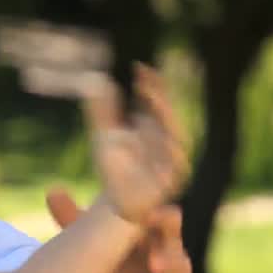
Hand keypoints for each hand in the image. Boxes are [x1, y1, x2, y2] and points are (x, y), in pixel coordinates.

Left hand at [47, 194, 194, 272]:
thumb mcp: (96, 250)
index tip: (135, 190)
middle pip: (171, 229)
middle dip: (164, 221)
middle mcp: (167, 247)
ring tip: (155, 265)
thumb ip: (76, 223)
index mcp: (148, 230)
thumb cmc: (120, 272)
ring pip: (178, 264)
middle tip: (152, 217)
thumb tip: (52, 190)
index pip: (152, 206)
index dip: (146, 198)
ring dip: (167, 264)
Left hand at [81, 63, 189, 222]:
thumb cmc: (114, 169)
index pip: (155, 99)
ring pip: (176, 136)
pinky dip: (173, 151)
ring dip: (166, 117)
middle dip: (158, 97)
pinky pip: (178, 164)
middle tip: (143, 82)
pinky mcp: (173, 180)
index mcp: (152, 127)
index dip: (150, 83)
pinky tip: (165, 138)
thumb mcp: (103, 138)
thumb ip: (101, 112)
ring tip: (152, 99)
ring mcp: (172, 160)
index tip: (138, 67)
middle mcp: (165, 140)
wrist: (118, 204)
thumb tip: (94, 80)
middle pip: (167, 113)